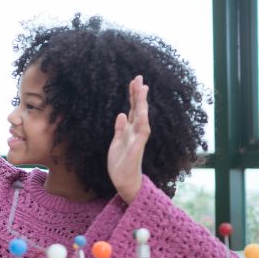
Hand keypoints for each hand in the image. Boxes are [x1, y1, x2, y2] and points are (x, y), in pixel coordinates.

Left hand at [108, 75, 150, 203]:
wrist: (124, 180)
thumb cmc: (120, 162)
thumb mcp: (116, 142)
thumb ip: (120, 128)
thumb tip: (121, 114)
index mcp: (130, 129)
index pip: (133, 108)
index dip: (133, 95)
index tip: (134, 81)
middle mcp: (136, 131)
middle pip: (138, 109)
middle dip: (138, 93)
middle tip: (138, 77)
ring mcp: (137, 138)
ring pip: (142, 117)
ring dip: (142, 103)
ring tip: (142, 88)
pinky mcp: (137, 147)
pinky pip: (141, 133)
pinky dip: (141, 122)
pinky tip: (141, 112)